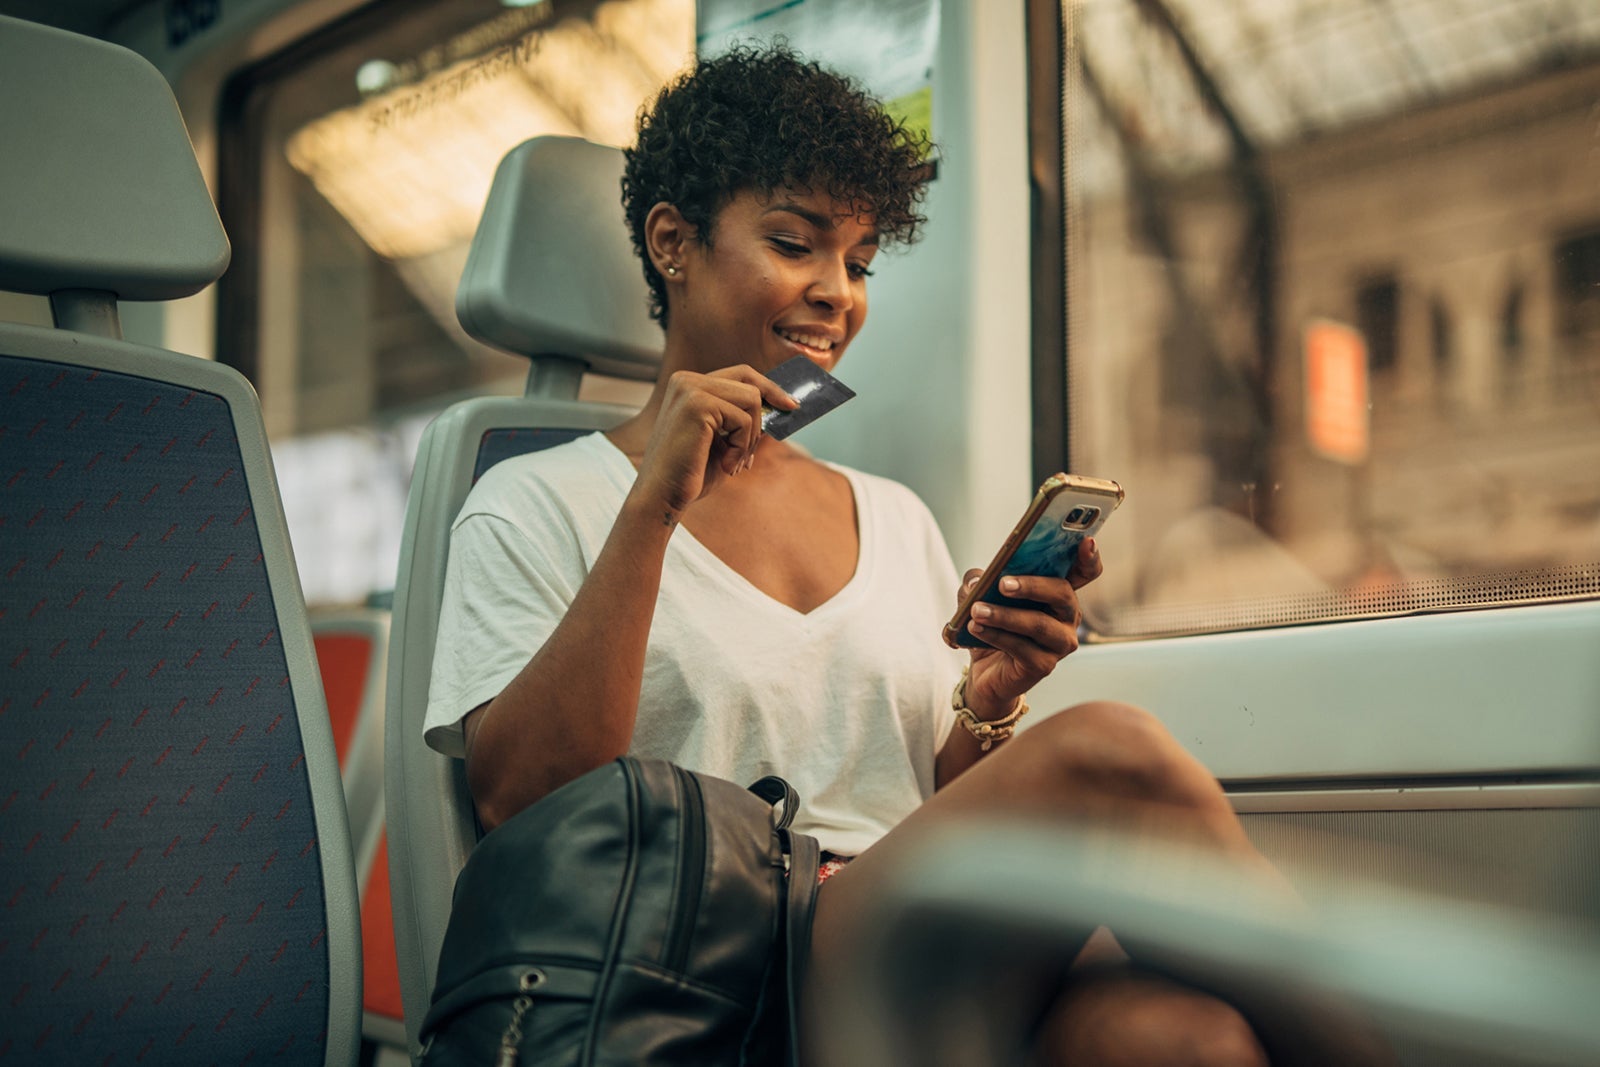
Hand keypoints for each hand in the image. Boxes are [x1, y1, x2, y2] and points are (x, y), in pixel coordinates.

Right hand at [633, 366, 798, 514]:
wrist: (663, 496)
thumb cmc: (691, 473)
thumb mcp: (724, 441)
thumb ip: (744, 420)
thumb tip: (779, 406)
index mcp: (688, 385)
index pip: (740, 374)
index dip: (768, 387)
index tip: (790, 404)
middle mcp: (686, 380)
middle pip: (749, 382)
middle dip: (763, 414)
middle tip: (762, 444)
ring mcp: (690, 389)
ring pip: (751, 400)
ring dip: (750, 437)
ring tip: (735, 462)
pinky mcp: (697, 404)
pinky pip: (743, 420)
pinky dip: (741, 448)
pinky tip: (726, 465)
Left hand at [958, 539, 1103, 717]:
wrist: (984, 672)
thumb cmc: (990, 625)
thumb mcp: (978, 596)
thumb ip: (977, 581)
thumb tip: (976, 582)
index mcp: (1057, 591)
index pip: (1085, 572)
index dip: (1090, 557)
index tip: (1086, 541)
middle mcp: (1067, 616)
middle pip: (1062, 593)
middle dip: (1032, 585)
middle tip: (1002, 584)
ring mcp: (1060, 642)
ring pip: (1039, 624)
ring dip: (1005, 615)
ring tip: (977, 610)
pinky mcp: (1044, 665)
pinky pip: (1022, 648)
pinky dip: (996, 636)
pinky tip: (976, 629)